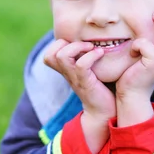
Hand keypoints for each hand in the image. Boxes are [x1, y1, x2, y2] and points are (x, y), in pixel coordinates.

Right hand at [44, 39, 115, 153]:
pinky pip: (81, 65)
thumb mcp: (89, 71)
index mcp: (66, 70)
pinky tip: (100, 54)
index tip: (78, 44)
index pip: (49, 55)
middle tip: (85, 45)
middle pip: (50, 55)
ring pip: (61, 57)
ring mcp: (74, 79)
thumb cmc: (100, 88)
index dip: (59, 44)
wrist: (104, 111)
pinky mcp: (85, 83)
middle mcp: (67, 74)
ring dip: (77, 47)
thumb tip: (94, 41)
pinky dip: (91, 55)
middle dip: (66, 43)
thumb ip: (85, 58)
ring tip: (91, 48)